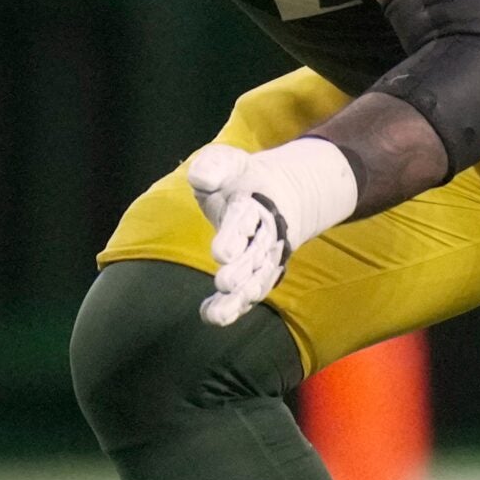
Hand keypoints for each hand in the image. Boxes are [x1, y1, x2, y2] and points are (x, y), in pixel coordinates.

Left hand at [187, 137, 359, 326]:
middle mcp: (264, 234)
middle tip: (224, 283)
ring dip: (238, 298)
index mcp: (255, 204)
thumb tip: (202, 177)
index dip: (235, 235)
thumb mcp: (228, 162)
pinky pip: (250, 292)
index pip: (246, 219)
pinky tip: (214, 316)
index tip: (221, 253)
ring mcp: (264, 258)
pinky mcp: (259, 274)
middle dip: (241, 270)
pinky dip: (234, 306)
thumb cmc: (242, 180)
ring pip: (256, 280)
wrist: (278, 195)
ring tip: (217, 315)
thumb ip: (214, 166)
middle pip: (255, 254)